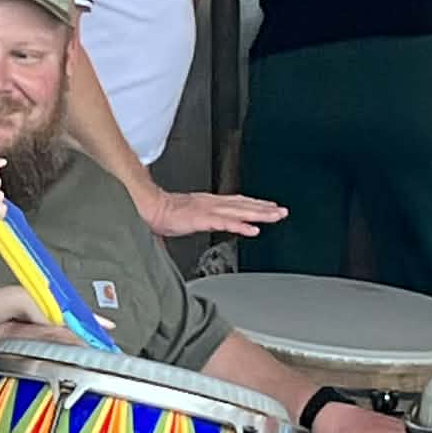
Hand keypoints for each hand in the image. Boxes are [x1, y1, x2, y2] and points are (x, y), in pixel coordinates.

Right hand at [141, 187, 287, 239]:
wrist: (148, 208)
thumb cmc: (162, 213)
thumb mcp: (185, 217)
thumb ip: (196, 221)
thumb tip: (198, 225)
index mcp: (208, 202)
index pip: (237, 202)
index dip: (254, 204)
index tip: (269, 207)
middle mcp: (212, 203)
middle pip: (244, 205)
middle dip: (265, 208)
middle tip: (283, 212)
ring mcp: (209, 210)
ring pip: (240, 211)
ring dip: (260, 214)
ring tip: (276, 217)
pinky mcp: (203, 218)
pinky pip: (226, 223)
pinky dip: (241, 225)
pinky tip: (253, 230)